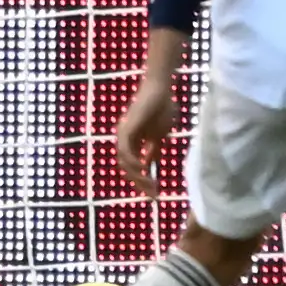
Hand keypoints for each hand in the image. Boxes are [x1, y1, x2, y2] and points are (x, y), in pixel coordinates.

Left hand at [117, 28, 185, 199]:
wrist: (161, 90)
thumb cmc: (161, 109)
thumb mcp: (159, 136)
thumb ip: (153, 150)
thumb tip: (150, 164)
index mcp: (132, 142)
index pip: (133, 167)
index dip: (142, 182)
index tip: (154, 194)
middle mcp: (125, 140)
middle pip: (127, 168)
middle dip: (140, 183)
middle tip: (153, 196)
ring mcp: (124, 134)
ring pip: (124, 162)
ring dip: (137, 176)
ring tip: (150, 186)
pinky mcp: (127, 128)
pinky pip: (125, 150)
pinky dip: (132, 162)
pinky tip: (144, 170)